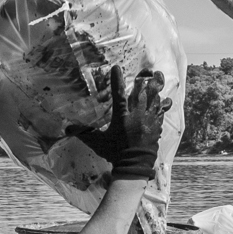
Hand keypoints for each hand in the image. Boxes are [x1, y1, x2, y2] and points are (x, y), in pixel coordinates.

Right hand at [65, 67, 166, 181]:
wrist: (135, 166)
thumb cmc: (115, 153)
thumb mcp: (98, 143)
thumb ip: (84, 133)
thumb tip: (67, 129)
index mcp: (121, 116)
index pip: (118, 95)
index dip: (116, 80)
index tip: (116, 68)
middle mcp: (136, 115)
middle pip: (143, 92)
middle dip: (146, 79)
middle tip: (149, 70)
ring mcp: (148, 120)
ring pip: (155, 99)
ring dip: (157, 88)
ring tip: (159, 77)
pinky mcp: (156, 126)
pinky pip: (161, 111)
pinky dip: (163, 104)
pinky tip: (165, 99)